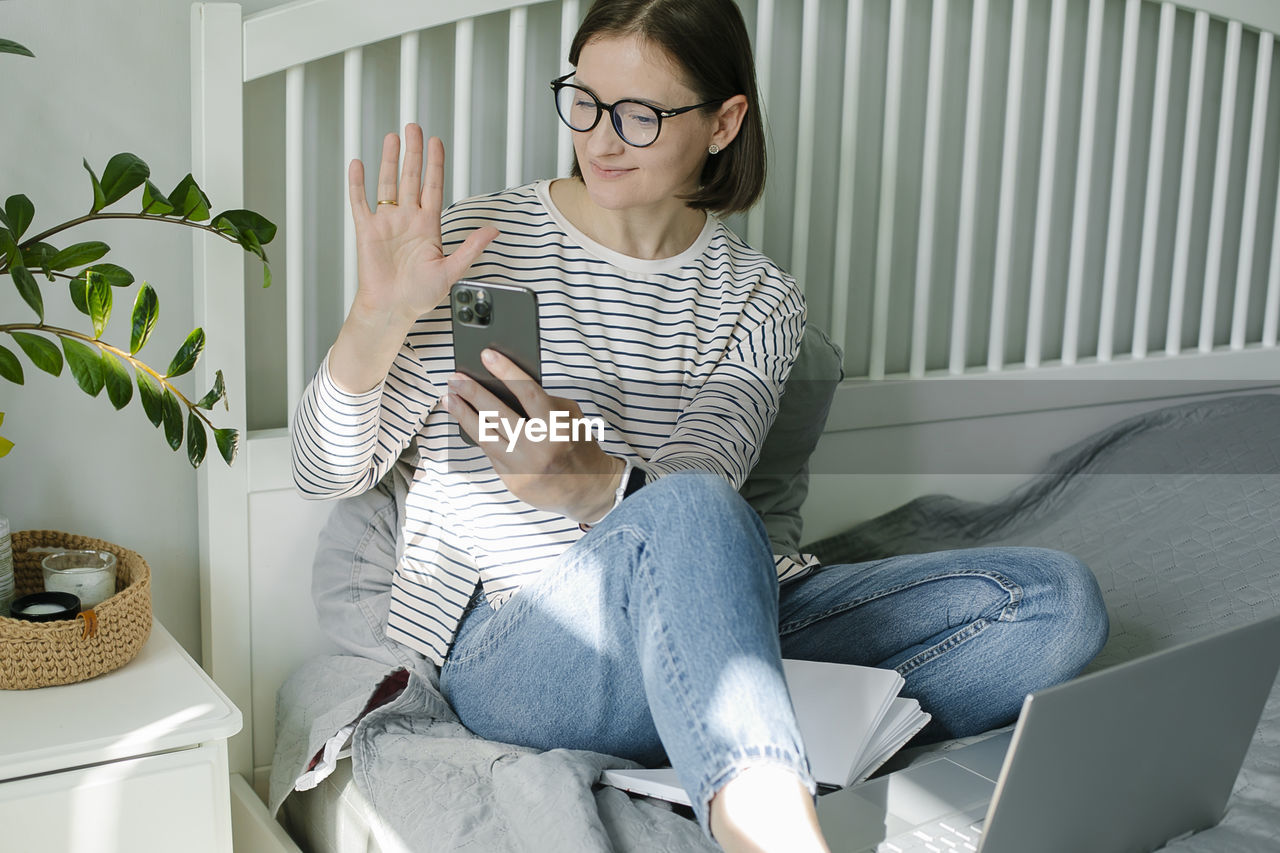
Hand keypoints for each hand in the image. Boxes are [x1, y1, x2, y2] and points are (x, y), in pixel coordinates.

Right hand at [347, 125, 496, 324]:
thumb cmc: (419, 295)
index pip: (434, 186)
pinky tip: (358, 165)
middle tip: (414, 127)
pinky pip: (360, 202)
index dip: (436, 163)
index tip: (436, 142)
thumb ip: (470, 248)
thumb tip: (492, 231)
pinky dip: (358, 183)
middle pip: (411, 177)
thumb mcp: (451, 271)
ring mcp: (387, 223)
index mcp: (428, 225)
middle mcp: (408, 219)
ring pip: (387, 183)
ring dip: (389, 160)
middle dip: (413, 152)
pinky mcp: (367, 231)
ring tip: (392, 138)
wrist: (392, 309)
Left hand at [442, 349, 623, 521]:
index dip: (506, 370)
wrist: (588, 490)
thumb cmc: (578, 447)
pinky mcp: (512, 481)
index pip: (527, 392)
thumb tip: (506, 387)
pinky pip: (489, 453)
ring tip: (450, 398)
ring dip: (463, 414)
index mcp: (557, 427)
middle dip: (473, 392)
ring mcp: (523, 467)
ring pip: (484, 436)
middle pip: (497, 414)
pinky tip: (465, 420)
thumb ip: (545, 402)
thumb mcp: (572, 419)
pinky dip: (476, 434)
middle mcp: (539, 448)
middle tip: (456, 378)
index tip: (487, 355)